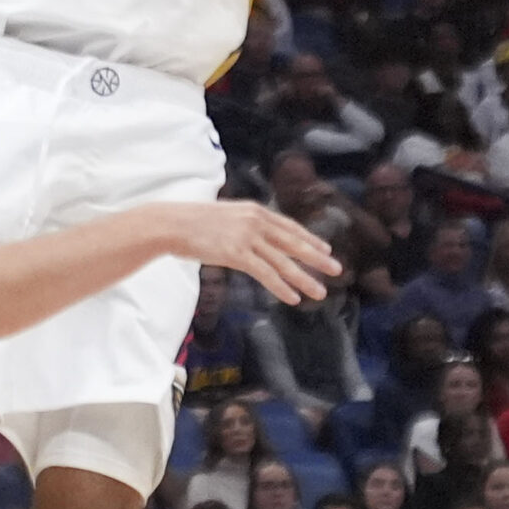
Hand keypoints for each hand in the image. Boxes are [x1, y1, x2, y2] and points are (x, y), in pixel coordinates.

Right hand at [158, 200, 337, 304]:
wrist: (172, 223)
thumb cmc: (193, 222)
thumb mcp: (226, 216)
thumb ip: (245, 224)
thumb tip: (257, 236)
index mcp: (254, 210)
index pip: (289, 226)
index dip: (309, 239)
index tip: (325, 248)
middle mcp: (255, 221)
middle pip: (293, 243)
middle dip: (317, 257)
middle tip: (336, 269)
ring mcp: (246, 237)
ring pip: (283, 262)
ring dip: (304, 278)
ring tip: (320, 292)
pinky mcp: (236, 254)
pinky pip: (265, 274)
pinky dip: (281, 287)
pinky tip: (292, 298)